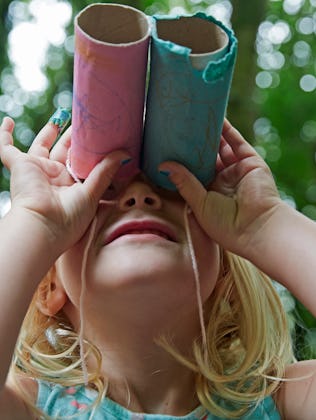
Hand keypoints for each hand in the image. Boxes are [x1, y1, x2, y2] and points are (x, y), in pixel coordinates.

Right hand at [0, 117, 129, 253]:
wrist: (43, 226)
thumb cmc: (69, 218)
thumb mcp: (92, 193)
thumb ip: (106, 171)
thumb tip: (125, 153)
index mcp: (71, 186)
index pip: (80, 163)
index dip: (88, 149)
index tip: (98, 135)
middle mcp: (54, 177)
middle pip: (63, 151)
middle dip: (72, 137)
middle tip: (84, 121)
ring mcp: (36, 170)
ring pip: (42, 145)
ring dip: (51, 130)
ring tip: (63, 114)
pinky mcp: (19, 165)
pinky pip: (5, 147)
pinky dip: (4, 134)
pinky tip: (9, 120)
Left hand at [159, 119, 282, 257]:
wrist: (256, 228)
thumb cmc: (225, 225)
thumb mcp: (198, 203)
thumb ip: (184, 182)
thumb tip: (163, 165)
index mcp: (209, 193)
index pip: (194, 172)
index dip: (183, 160)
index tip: (169, 147)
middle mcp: (223, 180)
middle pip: (206, 157)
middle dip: (195, 143)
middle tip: (181, 127)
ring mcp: (236, 170)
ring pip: (221, 147)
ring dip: (210, 133)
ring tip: (196, 116)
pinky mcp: (249, 162)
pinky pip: (236, 142)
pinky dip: (227, 129)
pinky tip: (217, 117)